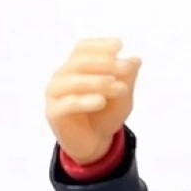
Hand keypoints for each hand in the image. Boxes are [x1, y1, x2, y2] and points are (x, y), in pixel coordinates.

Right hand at [44, 38, 141, 164]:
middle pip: (80, 62)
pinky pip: (68, 103)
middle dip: (105, 63)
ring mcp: (55, 93)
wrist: (94, 145)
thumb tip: (136, 59)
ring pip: (74, 81)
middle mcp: (62, 76)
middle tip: (126, 68)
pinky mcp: (53, 113)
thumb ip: (127, 78)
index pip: (83, 48)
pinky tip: (101, 101)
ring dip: (98, 82)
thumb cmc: (105, 116)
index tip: (119, 45)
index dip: (100, 45)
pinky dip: (85, 101)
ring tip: (119, 88)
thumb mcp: (122, 97)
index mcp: (75, 67)